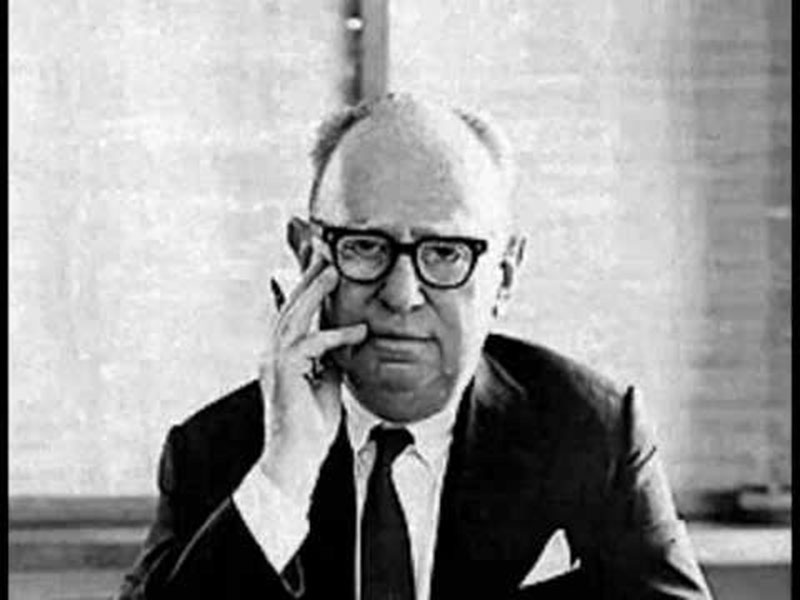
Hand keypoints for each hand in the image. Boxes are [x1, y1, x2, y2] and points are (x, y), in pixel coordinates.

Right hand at [258, 258, 366, 502]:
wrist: (294, 460)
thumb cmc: (310, 427)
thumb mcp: (326, 384)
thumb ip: (330, 360)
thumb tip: (345, 340)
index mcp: (281, 355)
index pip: (291, 313)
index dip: (302, 286)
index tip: (318, 263)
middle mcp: (273, 353)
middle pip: (290, 306)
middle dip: (307, 277)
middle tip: (325, 252)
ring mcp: (274, 362)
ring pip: (294, 317)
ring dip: (315, 292)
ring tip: (334, 270)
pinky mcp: (284, 374)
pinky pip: (310, 346)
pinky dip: (334, 336)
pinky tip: (357, 331)